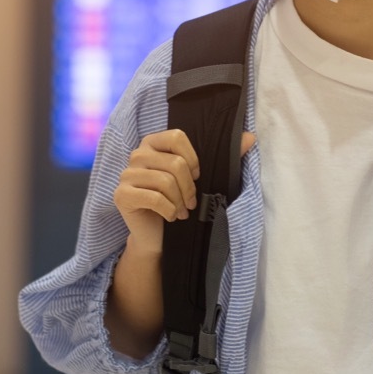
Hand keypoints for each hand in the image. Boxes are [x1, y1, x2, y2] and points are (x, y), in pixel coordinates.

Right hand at [113, 129, 256, 255]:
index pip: (177, 136)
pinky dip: (169, 211)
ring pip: (165, 182)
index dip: (193, 158)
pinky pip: (154, 198)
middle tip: (191, 202)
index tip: (197, 176)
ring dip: (180, 201)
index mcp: (153, 143)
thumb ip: (224, 155)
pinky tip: (171, 217)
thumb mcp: (202, 178)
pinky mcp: (121, 195)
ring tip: (182, 211)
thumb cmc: (179, 201)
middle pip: (175, 163)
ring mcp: (126, 175)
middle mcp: (136, 154)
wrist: (158, 236)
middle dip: (189, 188)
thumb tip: (251, 137)